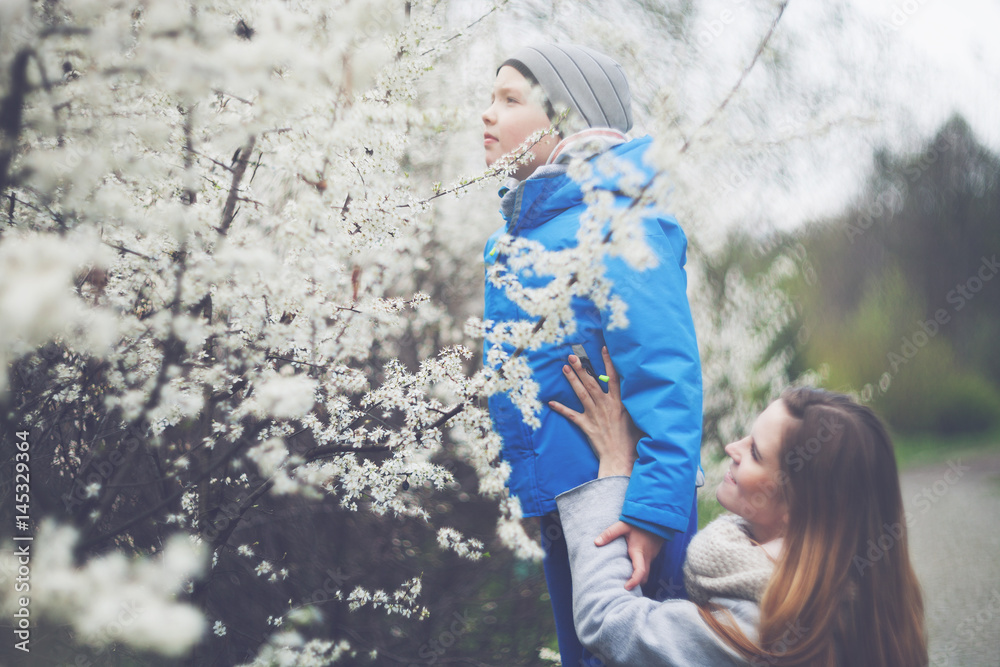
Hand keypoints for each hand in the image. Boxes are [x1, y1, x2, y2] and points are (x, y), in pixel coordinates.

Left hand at [548, 347, 643, 477]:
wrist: (620, 458)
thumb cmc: (632, 440)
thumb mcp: (637, 418)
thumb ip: (634, 403)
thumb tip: (640, 390)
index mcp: (619, 402)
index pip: (613, 378)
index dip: (608, 362)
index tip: (602, 349)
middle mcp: (605, 405)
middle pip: (592, 383)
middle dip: (582, 368)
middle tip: (572, 356)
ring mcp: (594, 415)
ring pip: (581, 394)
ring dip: (572, 380)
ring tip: (564, 368)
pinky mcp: (586, 426)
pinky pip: (571, 415)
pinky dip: (561, 409)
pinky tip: (551, 402)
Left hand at [595, 521, 664, 589]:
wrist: (657, 515)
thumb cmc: (639, 520)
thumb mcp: (623, 525)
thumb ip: (610, 533)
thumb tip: (596, 543)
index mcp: (639, 551)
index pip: (640, 571)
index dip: (634, 581)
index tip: (626, 587)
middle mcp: (648, 556)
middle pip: (644, 576)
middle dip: (636, 583)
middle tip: (623, 586)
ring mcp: (652, 555)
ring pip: (646, 571)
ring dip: (638, 576)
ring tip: (625, 578)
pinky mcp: (653, 552)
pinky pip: (647, 565)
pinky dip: (640, 569)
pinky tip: (631, 566)